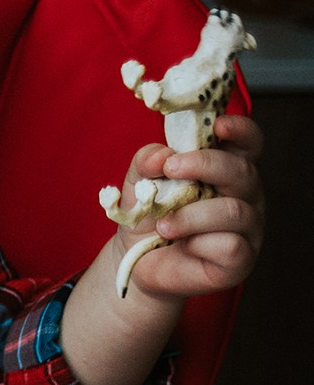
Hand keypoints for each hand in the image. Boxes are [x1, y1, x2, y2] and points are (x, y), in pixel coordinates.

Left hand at [116, 114, 264, 299]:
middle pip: (242, 172)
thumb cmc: (148, 216)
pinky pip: (230, 245)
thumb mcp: (139, 182)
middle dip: (204, 165)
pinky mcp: (242, 258)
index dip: (241, 130)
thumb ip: (147, 161)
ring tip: (163, 224)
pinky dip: (198, 242)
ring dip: (191, 215)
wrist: (136, 260)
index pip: (248, 143)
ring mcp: (248, 228)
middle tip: (170, 169)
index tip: (219, 124)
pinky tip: (182, 245)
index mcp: (226, 170)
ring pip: (234, 211)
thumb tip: (162, 154)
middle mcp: (244, 195)